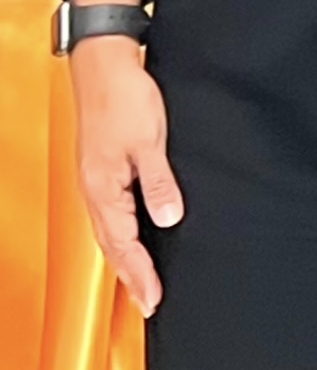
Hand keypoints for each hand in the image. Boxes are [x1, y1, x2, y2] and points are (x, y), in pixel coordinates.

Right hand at [69, 42, 177, 315]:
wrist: (103, 65)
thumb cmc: (124, 97)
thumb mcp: (150, 141)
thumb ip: (159, 183)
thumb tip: (168, 220)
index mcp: (103, 188)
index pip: (123, 244)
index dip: (140, 274)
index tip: (153, 300)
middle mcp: (95, 189)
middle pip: (112, 245)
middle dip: (130, 276)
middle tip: (148, 304)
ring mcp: (97, 179)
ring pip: (110, 231)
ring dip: (126, 258)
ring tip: (141, 282)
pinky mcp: (103, 168)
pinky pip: (112, 213)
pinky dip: (123, 234)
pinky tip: (135, 237)